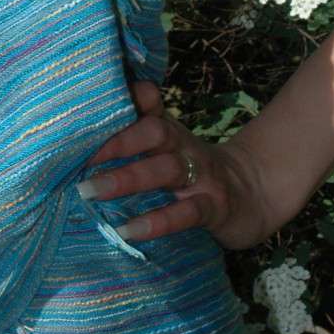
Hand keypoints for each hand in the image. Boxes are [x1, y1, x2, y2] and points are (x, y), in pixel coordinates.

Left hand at [80, 78, 282, 252]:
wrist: (254, 193)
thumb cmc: (194, 172)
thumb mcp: (168, 149)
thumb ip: (134, 137)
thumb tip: (84, 132)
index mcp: (169, 132)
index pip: (146, 106)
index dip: (121, 103)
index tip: (84, 110)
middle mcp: (184, 148)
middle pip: (154, 132)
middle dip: (116, 142)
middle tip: (78, 159)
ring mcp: (202, 176)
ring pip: (165, 169)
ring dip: (127, 179)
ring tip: (90, 191)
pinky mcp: (215, 207)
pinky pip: (187, 212)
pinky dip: (158, 221)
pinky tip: (130, 230)